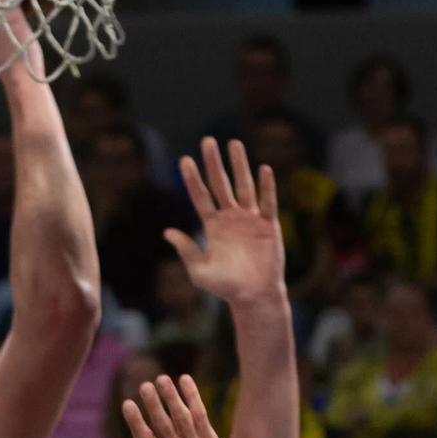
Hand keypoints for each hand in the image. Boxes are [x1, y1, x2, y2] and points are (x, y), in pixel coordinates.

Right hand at [109, 373, 230, 437]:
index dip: (136, 422)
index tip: (127, 403)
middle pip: (164, 428)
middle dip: (154, 405)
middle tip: (145, 385)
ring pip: (183, 418)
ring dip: (172, 397)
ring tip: (162, 379)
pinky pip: (201, 415)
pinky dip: (193, 396)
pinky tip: (184, 379)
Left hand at [167, 139, 283, 306]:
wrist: (254, 296)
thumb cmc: (226, 287)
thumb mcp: (200, 271)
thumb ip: (186, 250)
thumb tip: (167, 232)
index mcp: (213, 225)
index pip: (201, 196)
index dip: (192, 179)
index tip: (184, 160)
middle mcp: (231, 217)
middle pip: (220, 184)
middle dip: (213, 163)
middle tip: (207, 141)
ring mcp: (250, 219)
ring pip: (243, 186)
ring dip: (239, 165)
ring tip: (234, 143)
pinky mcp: (269, 225)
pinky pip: (267, 202)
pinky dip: (266, 186)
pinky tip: (263, 169)